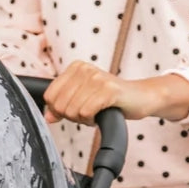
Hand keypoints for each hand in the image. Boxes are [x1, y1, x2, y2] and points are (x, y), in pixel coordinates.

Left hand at [44, 62, 188, 124]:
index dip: (60, 110)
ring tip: (98, 110)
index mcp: (75, 68)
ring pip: (72, 111)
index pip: (49, 96)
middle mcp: (85, 69)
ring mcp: (97, 78)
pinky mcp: (109, 90)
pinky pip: (86, 113)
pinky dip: (92, 119)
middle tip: (89, 110)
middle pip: (60, 106)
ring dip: (85, 118)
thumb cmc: (109, 99)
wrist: (140, 98)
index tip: (76, 107)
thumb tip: (48, 118)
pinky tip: (103, 112)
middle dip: (72, 116)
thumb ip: (62, 107)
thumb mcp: (81, 99)